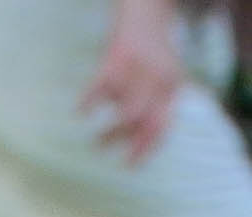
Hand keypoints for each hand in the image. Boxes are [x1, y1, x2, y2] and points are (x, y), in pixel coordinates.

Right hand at [84, 0, 188, 161]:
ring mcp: (137, 71)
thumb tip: (153, 137)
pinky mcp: (116, 60)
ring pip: (125, 113)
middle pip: (145, 123)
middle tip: (118, 161)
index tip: (133, 165)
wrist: (146, 10)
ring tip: (98, 143)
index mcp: (172, 85)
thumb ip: (165, 101)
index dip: (148, 147)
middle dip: (130, 144)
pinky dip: (88, 103)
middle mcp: (157, 80)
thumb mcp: (170, 73)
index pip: (163, 124)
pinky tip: (79, 112)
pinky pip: (100, 90)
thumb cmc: (155, 47)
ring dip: (110, 132)